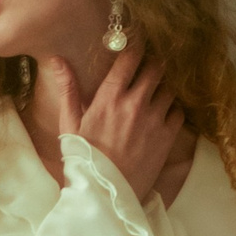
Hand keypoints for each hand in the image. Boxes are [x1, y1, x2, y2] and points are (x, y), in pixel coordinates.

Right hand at [52, 43, 186, 207]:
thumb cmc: (84, 160)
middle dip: (153, 64)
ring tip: (154, 95)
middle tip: (148, 68)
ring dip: (163, 87)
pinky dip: (172, 109)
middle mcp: (135, 104)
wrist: (105, 195)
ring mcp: (155, 120)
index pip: (131, 57)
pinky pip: (178, 111)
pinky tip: (161, 115)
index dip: (137, 44)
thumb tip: (57, 59)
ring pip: (169, 88)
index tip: (138, 40)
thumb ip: (68, 89)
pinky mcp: (168, 137)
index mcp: (109, 98)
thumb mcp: (70, 125)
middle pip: (156, 67)